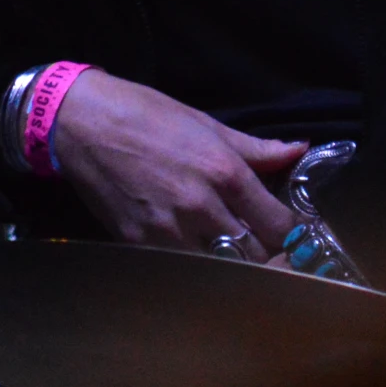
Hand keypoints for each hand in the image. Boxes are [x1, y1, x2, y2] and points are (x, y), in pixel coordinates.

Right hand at [51, 69, 304, 263]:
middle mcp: (201, 207)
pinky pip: (179, 269)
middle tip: (265, 247)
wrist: (86, 124)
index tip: (292, 233)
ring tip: (233, 254)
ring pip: (218, 269)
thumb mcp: (210, 125)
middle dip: (266, 255)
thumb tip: (299, 150)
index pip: (278, 226)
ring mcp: (167, 231)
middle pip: (254, 255)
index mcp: (225, 173)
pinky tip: (198, 256)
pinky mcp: (138, 245)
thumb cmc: (150, 116)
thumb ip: (258, 149)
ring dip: (231, 266)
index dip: (292, 234)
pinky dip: (195, 267)